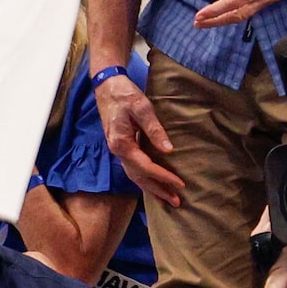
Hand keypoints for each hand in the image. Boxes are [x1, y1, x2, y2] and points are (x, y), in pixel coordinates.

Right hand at [95, 72, 183, 206]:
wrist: (107, 85)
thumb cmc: (124, 94)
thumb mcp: (142, 108)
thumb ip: (154, 129)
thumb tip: (168, 150)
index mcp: (122, 144)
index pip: (145, 167)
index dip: (163, 177)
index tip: (180, 184)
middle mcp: (118, 151)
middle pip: (139, 177)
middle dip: (158, 190)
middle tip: (176, 201)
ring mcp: (118, 150)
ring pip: (135, 176)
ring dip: (151, 188)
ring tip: (168, 199)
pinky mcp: (121, 147)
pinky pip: (133, 169)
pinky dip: (144, 179)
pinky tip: (153, 184)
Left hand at [194, 0, 286, 28]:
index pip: (233, 2)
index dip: (215, 10)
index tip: (199, 16)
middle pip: (238, 15)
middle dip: (217, 21)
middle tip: (198, 23)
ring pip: (247, 13)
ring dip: (227, 18)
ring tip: (210, 19)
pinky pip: (255, 8)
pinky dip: (240, 12)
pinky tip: (232, 9)